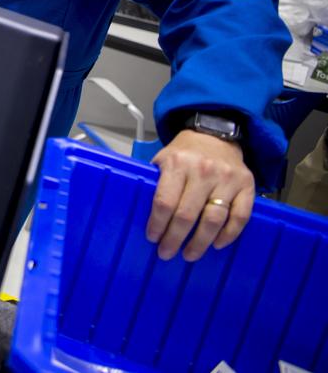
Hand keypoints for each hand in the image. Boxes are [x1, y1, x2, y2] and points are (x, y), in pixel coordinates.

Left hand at [145, 130, 253, 261]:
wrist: (214, 135)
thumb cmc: (184, 153)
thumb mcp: (163, 159)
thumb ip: (156, 182)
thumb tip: (142, 214)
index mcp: (176, 164)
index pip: (164, 201)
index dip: (158, 224)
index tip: (152, 238)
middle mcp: (203, 171)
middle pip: (187, 215)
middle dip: (175, 239)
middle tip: (167, 253)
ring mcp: (227, 179)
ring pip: (214, 219)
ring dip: (201, 242)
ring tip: (190, 254)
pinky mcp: (247, 185)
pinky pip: (240, 217)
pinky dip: (229, 235)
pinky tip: (217, 244)